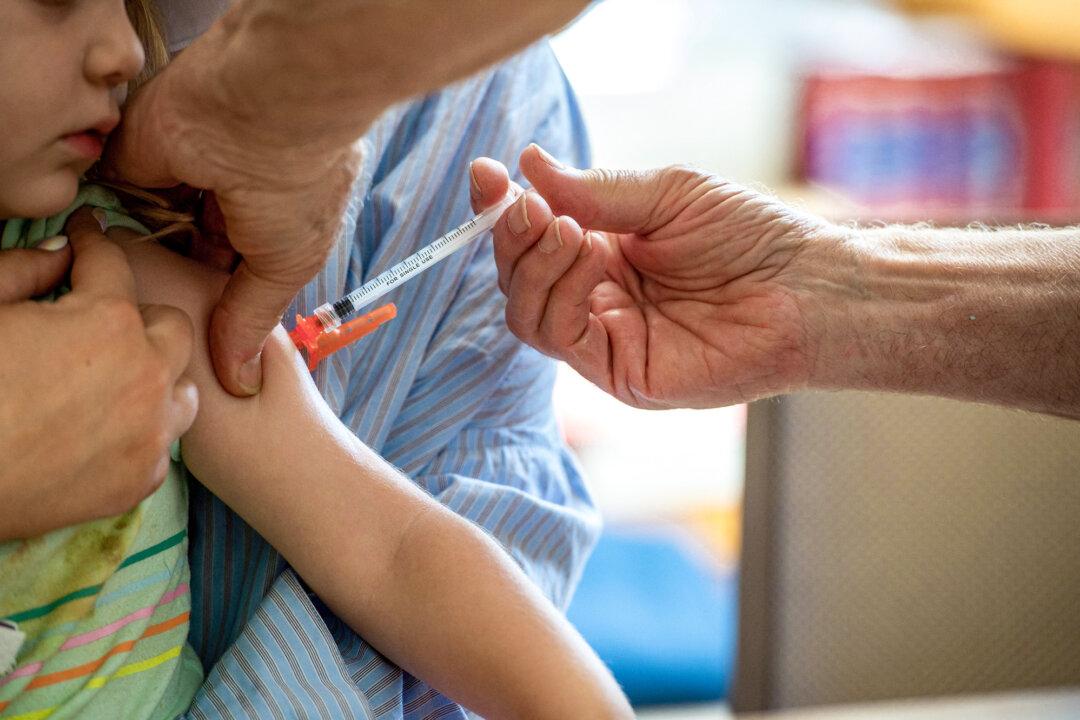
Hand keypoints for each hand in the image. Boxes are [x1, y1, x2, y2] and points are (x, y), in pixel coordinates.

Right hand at [0, 209, 197, 540]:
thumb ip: (23, 270)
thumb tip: (58, 251)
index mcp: (107, 323)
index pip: (114, 262)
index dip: (93, 241)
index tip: (86, 233)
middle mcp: (146, 375)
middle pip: (171, 326)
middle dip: (137, 316)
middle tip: (95, 320)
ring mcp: (150, 432)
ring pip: (181, 387)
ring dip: (155, 376)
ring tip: (113, 378)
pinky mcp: (141, 480)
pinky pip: (163, 442)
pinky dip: (142, 430)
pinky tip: (106, 429)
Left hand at [102, 32, 362, 396]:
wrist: (265, 108)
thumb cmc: (298, 186)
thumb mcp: (285, 266)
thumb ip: (251, 318)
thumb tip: (243, 382)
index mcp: (274, 215)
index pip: (239, 262)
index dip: (221, 297)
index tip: (203, 335)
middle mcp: (230, 193)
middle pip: (195, 246)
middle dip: (185, 281)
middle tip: (166, 324)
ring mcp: (185, 171)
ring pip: (158, 223)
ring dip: (152, 252)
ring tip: (140, 295)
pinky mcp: (140, 152)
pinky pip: (121, 194)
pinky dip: (120, 221)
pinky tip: (117, 252)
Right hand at [470, 145, 831, 408]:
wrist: (807, 287)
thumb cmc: (751, 237)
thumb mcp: (667, 194)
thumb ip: (596, 189)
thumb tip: (529, 164)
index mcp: (603, 255)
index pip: (532, 239)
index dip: (502, 210)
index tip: (486, 174)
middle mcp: (596, 299)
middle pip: (518, 278)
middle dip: (511, 237)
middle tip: (524, 203)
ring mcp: (605, 339)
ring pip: (527, 311)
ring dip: (533, 264)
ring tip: (563, 227)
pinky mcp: (619, 373)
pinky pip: (562, 337)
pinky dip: (561, 292)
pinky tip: (587, 255)